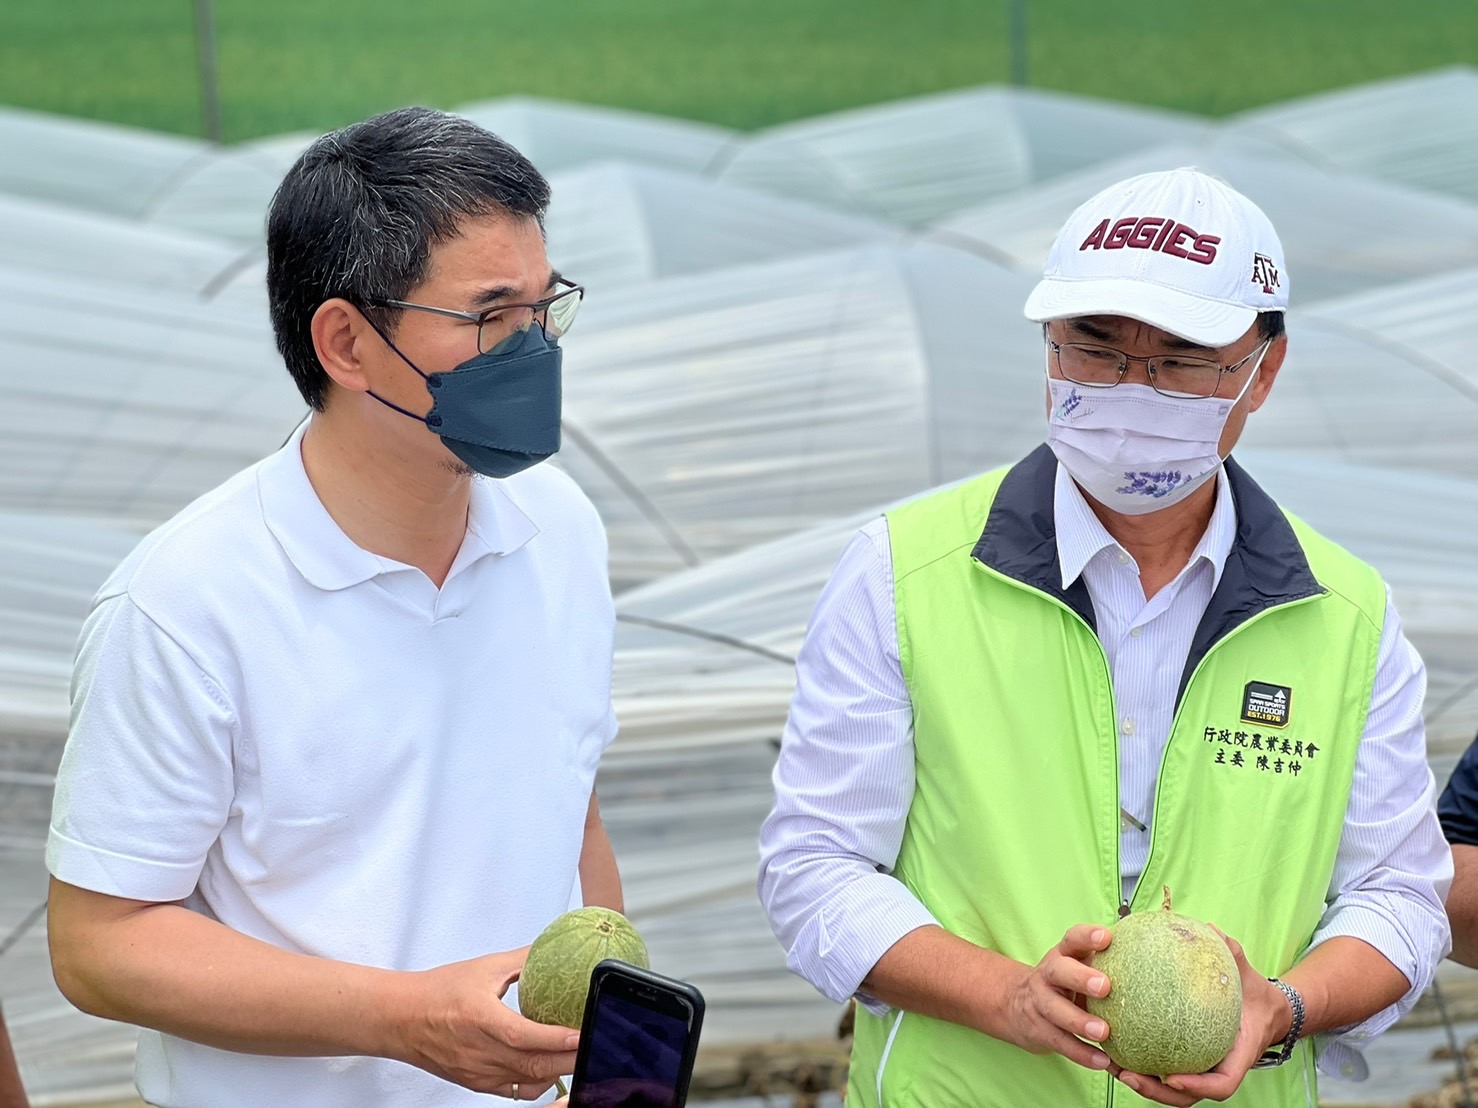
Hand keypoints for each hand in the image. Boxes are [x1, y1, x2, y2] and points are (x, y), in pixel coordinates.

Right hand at [392, 947, 579, 1097]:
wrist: (400, 1018)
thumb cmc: (437, 992)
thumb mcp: (482, 968)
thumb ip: (521, 961)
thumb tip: (553, 950)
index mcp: (479, 1018)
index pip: (523, 1036)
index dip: (556, 1038)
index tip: (581, 1033)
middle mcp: (478, 1051)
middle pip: (532, 1065)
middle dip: (569, 1058)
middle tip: (594, 1045)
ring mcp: (477, 1072)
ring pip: (527, 1082)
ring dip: (557, 1071)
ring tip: (580, 1056)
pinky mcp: (476, 1084)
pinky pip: (514, 1091)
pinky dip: (537, 1083)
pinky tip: (550, 1068)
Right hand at [1000, 924, 1114, 1071]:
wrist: (1018, 1005)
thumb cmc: (1067, 984)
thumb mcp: (1079, 966)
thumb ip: (1108, 964)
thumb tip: (1159, 961)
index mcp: (1063, 955)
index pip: (1072, 939)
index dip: (1087, 936)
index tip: (1106, 938)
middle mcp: (1048, 975)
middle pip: (1059, 972)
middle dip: (1080, 978)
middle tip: (1105, 986)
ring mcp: (1040, 1003)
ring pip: (1056, 1010)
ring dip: (1079, 1021)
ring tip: (1103, 1032)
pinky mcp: (1040, 1030)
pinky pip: (1061, 1042)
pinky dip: (1081, 1053)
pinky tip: (1103, 1061)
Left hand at [1114, 930, 1289, 1105]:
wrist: (1263, 1010)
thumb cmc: (1254, 993)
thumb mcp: (1247, 972)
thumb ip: (1232, 954)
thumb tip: (1211, 929)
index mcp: (1238, 1056)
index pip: (1222, 1084)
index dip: (1197, 1085)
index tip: (1171, 1077)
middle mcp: (1218, 1069)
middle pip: (1187, 1096)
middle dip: (1156, 1092)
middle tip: (1128, 1074)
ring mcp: (1203, 1070)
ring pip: (1171, 1091)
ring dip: (1142, 1084)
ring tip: (1111, 1065)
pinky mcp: (1189, 1063)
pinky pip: (1163, 1067)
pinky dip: (1141, 1063)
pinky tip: (1114, 1044)